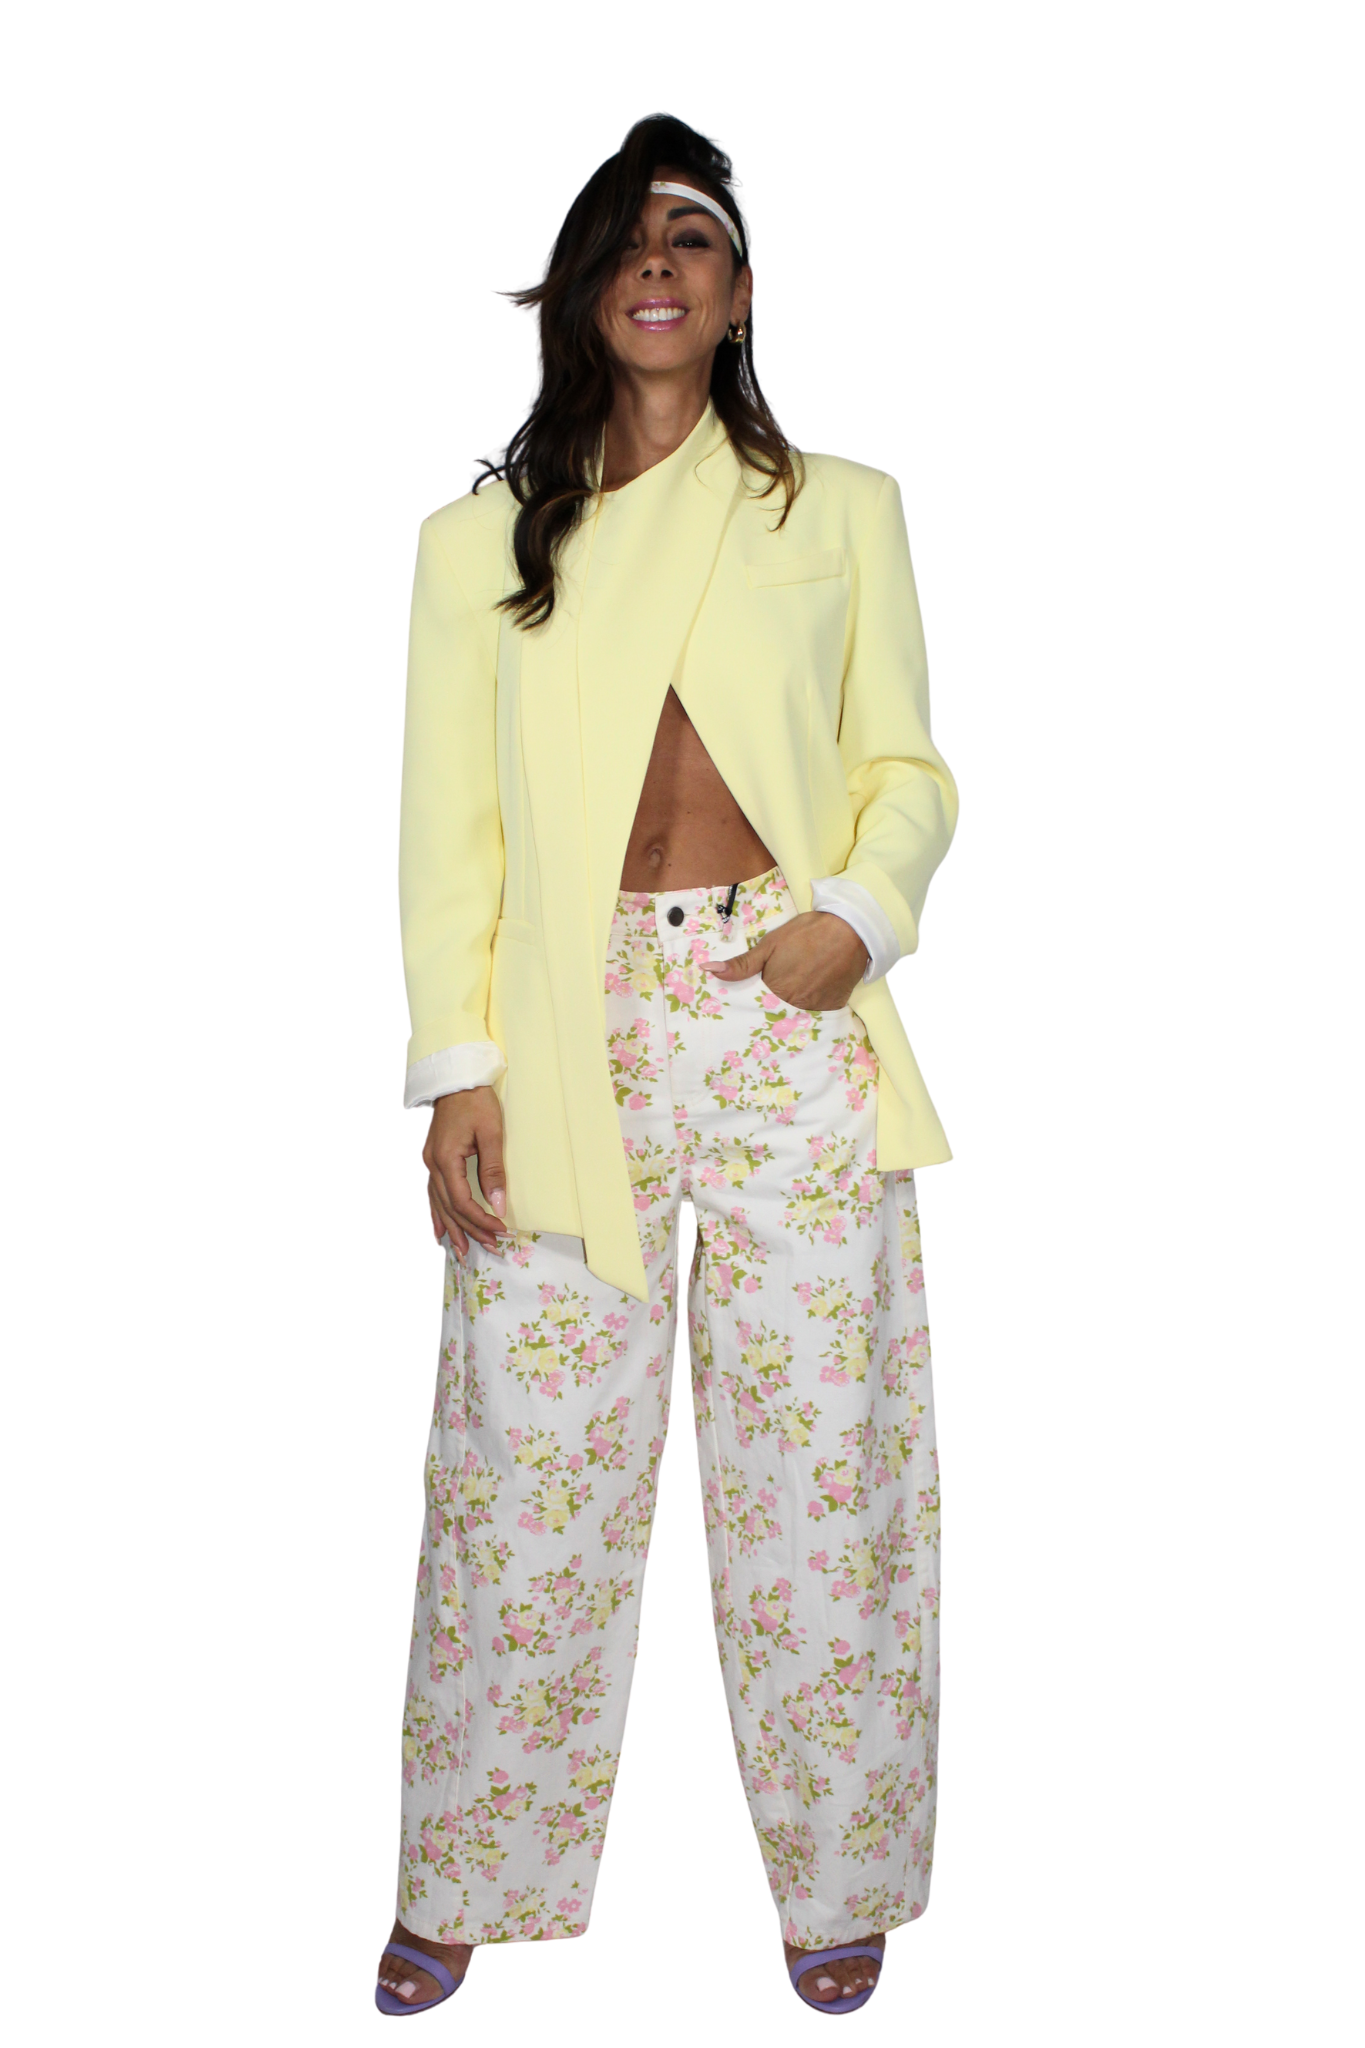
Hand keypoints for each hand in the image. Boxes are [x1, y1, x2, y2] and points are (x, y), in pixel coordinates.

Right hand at [423, 1086, 506, 1256]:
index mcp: (445, 1159)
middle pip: (450, 1208)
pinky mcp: (434, 1159)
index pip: (462, 1201)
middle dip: (470, 1230)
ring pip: (439, 1204)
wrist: (457, 1079)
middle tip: (490, 1248)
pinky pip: (433, 1194)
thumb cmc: (476, 1101)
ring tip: (461, 1252)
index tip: (501, 1231)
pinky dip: (438, 1214)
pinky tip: (439, 1230)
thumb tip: (498, 1204)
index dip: (481, 1220)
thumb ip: (493, 1170)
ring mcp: (430, 1163)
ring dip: (452, 1229)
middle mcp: (433, 1165)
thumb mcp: (491, 1133)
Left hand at [706, 911, 867, 1010]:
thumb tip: (708, 970)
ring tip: (800, 987)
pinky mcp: (835, 1006)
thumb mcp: (769, 945)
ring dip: (795, 1007)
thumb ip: (741, 965)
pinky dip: (816, 1004)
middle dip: (775, 1007)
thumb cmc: (805, 934)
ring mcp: (816, 1008)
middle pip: (778, 1015)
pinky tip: (817, 988)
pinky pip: (820, 1013)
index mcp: (774, 992)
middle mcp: (794, 1006)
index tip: (755, 999)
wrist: (849, 929)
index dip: (756, 1003)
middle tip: (783, 989)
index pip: (757, 1009)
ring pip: (799, 1016)